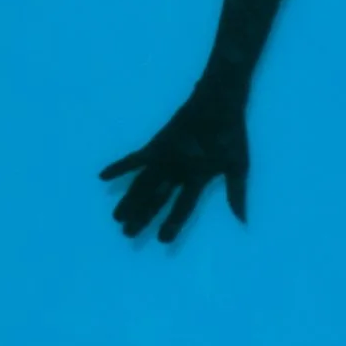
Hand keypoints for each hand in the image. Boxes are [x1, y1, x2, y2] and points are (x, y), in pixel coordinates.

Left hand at [100, 82, 248, 241]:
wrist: (220, 104)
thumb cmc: (231, 134)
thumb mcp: (237, 166)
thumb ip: (235, 193)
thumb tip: (241, 221)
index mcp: (197, 180)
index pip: (183, 207)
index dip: (172, 223)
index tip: (163, 241)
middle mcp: (176, 173)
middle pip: (156, 199)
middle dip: (143, 216)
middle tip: (127, 234)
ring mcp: (164, 159)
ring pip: (143, 184)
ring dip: (130, 199)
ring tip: (116, 218)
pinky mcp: (157, 145)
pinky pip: (135, 159)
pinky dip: (120, 167)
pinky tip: (103, 177)